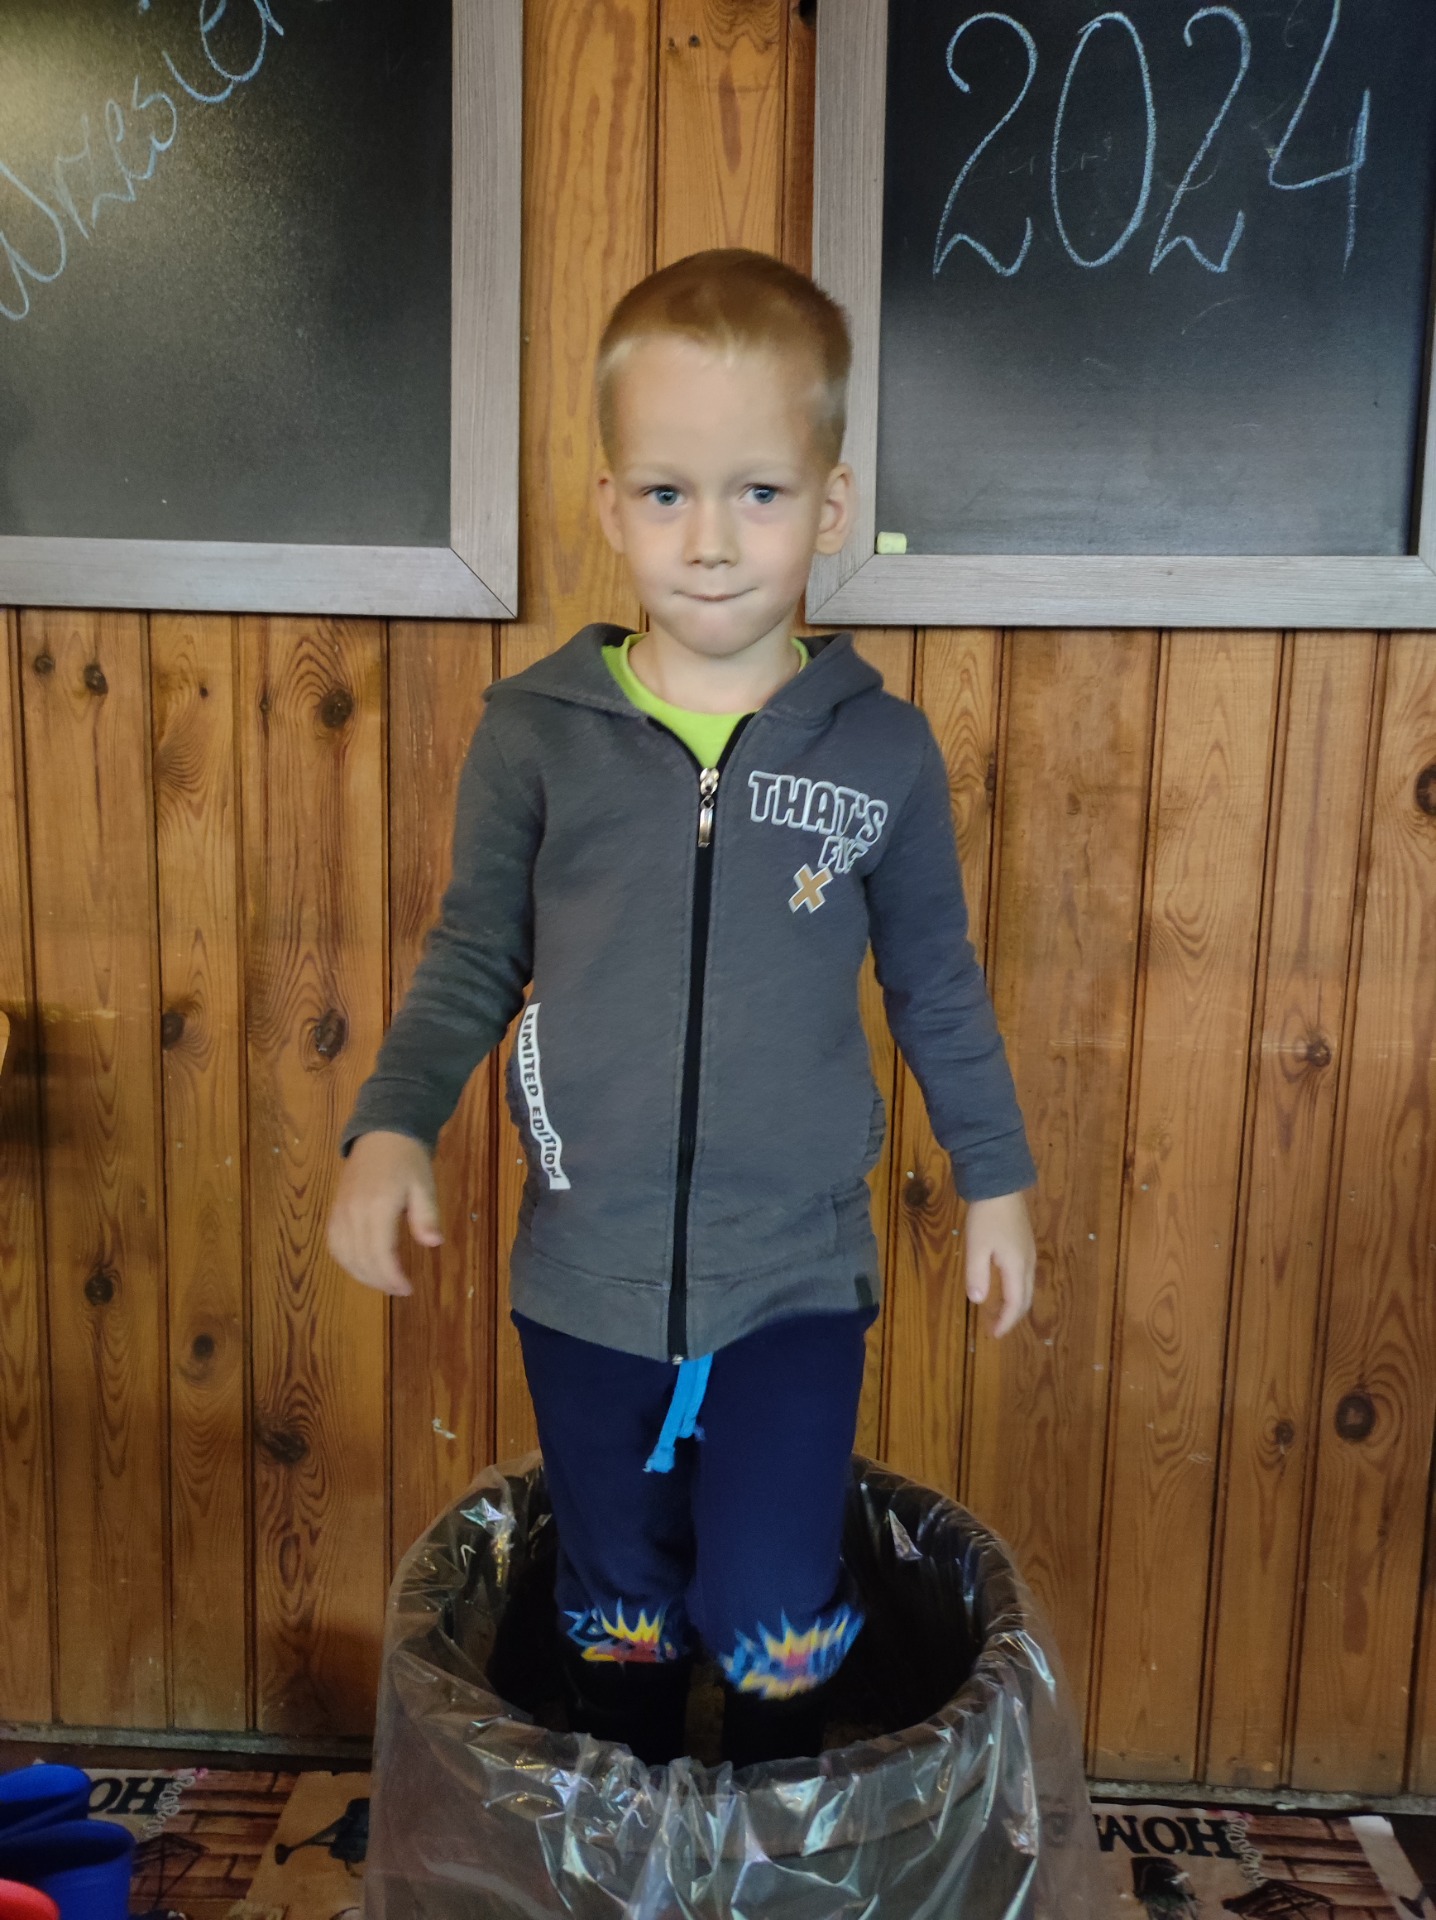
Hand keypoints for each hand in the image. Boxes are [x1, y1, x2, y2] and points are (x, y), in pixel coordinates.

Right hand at [326, 1129, 442, 1295]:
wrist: (382, 1133)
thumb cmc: (408, 1160)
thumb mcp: (425, 1185)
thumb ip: (427, 1216)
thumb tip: (433, 1243)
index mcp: (377, 1206)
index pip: (380, 1253)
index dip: (392, 1277)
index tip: (408, 1289)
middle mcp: (353, 1212)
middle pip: (360, 1259)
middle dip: (379, 1280)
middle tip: (399, 1289)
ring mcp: (340, 1211)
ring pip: (344, 1255)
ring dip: (361, 1275)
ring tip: (383, 1282)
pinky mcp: (334, 1211)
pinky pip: (334, 1244)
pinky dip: (346, 1261)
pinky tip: (361, 1267)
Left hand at [964, 1190, 1035, 1337]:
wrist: (1001, 1183)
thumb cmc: (986, 1216)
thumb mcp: (976, 1246)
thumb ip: (977, 1275)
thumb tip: (979, 1301)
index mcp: (1017, 1267)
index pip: (1015, 1304)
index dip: (1005, 1322)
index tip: (994, 1335)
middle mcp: (1028, 1263)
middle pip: (1024, 1298)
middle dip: (1011, 1316)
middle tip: (995, 1328)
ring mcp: (1028, 1252)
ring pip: (1025, 1287)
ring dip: (1014, 1303)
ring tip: (997, 1312)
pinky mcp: (1024, 1243)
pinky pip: (1023, 1275)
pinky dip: (1015, 1289)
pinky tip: (1002, 1285)